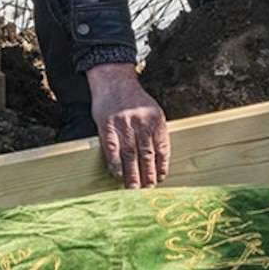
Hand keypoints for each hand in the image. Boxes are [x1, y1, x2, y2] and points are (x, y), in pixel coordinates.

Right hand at [85, 64, 170, 187]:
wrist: (114, 80)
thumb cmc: (134, 99)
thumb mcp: (152, 111)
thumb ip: (155, 131)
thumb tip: (160, 157)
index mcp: (156, 119)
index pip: (162, 147)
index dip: (161, 165)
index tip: (160, 178)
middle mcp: (141, 122)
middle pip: (146, 153)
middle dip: (148, 174)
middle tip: (148, 189)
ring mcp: (123, 124)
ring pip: (130, 154)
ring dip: (132, 173)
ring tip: (133, 188)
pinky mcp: (107, 125)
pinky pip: (111, 148)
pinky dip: (114, 162)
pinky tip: (117, 173)